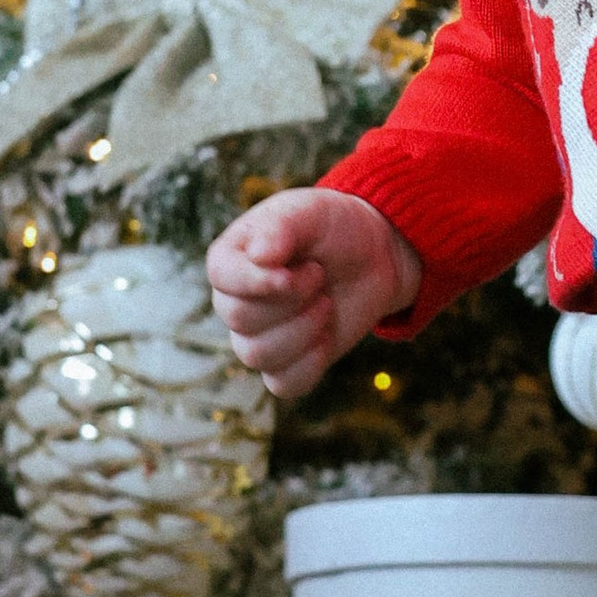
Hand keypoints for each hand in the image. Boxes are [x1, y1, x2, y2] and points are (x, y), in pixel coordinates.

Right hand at [206, 187, 421, 401]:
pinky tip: (327, 335)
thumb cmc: (334, 228)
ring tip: (326, 303)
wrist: (374, 256)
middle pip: (241, 318)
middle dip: (292, 299)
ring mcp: (258, 336)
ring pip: (257, 355)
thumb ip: (281, 228)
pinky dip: (310, 364)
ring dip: (303, 329)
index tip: (304, 268)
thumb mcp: (310, 212)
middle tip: (321, 276)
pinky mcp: (287, 364)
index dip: (261, 280)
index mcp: (231, 259)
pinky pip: (282, 384)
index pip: (222, 278)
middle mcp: (235, 301)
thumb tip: (258, 255)